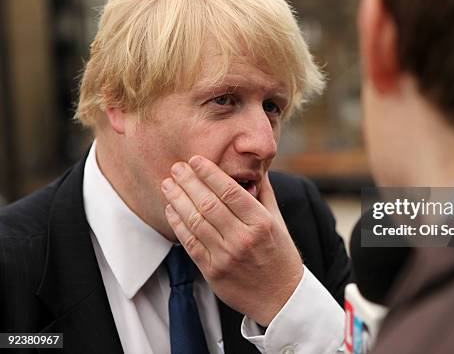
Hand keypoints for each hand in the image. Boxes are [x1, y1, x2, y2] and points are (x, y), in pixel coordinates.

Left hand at [160, 155, 303, 325]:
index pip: (230, 191)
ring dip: (178, 199)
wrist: (280, 297)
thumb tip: (256, 168)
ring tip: (168, 184)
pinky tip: (171, 209)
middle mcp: (243, 238)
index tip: (196, 160)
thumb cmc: (280, 255)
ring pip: (195, 221)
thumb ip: (264, 194)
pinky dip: (178, 224)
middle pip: (208, 203)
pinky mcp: (212, 271)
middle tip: (177, 167)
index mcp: (261, 222)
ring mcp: (226, 256)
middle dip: (189, 182)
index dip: (210, 173)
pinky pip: (190, 243)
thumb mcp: (279, 221)